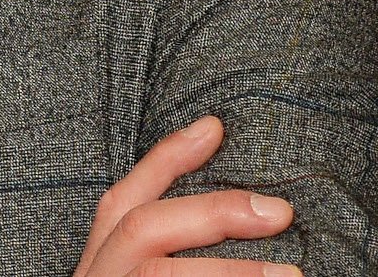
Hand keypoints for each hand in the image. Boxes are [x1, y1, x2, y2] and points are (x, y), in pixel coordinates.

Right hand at [73, 115, 298, 276]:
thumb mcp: (137, 271)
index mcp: (100, 258)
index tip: (213, 128)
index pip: (125, 197)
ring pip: (158, 272)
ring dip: (230, 271)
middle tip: (277, 212)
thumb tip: (245, 214)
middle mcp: (99, 273)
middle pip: (140, 225)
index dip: (167, 159)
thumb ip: (169, 245)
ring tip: (290, 275)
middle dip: (211, 212)